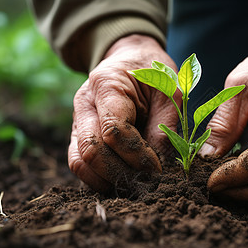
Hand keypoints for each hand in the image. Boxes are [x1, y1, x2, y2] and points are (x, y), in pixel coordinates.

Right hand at [68, 35, 180, 190]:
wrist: (131, 60)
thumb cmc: (153, 73)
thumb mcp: (169, 91)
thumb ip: (165, 126)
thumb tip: (159, 166)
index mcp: (106, 85)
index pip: (113, 130)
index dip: (137, 155)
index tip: (157, 168)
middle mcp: (84, 105)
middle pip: (91, 150)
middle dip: (121, 173)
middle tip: (146, 184)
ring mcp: (77, 122)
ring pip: (79, 162)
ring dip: (107, 180)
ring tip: (134, 187)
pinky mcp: (78, 136)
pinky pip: (79, 164)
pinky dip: (98, 179)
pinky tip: (121, 182)